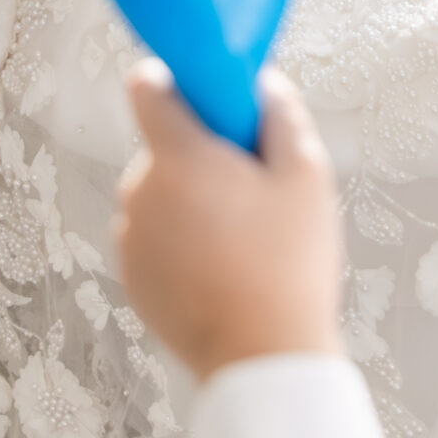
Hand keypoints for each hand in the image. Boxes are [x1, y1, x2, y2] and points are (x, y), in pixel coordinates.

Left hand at [115, 61, 345, 380]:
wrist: (262, 355)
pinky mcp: (131, 275)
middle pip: (163, 146)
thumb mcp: (306, 176)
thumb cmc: (289, 263)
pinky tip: (223, 268)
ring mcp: (131, 236)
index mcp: (177, 158)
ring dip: (190, 200)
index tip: (211, 101)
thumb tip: (262, 81)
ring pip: (159, 193)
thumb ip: (281, 114)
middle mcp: (140, 190)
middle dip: (200, 154)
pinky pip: (154, 235)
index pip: (147, 86)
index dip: (176, 81)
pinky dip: (180, 239)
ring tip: (243, 238)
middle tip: (251, 187)